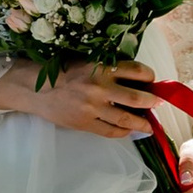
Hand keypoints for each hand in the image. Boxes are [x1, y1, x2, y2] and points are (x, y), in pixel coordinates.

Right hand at [0, 56, 157, 137]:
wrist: (34, 87)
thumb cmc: (61, 70)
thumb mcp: (86, 61)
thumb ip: (108, 68)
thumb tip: (135, 79)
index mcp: (101, 66)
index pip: (137, 71)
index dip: (149, 76)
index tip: (152, 80)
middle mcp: (99, 87)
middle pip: (137, 97)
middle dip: (152, 102)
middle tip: (158, 103)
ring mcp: (92, 107)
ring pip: (126, 118)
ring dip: (142, 123)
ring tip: (149, 125)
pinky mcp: (84, 123)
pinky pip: (110, 131)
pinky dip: (123, 132)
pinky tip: (128, 130)